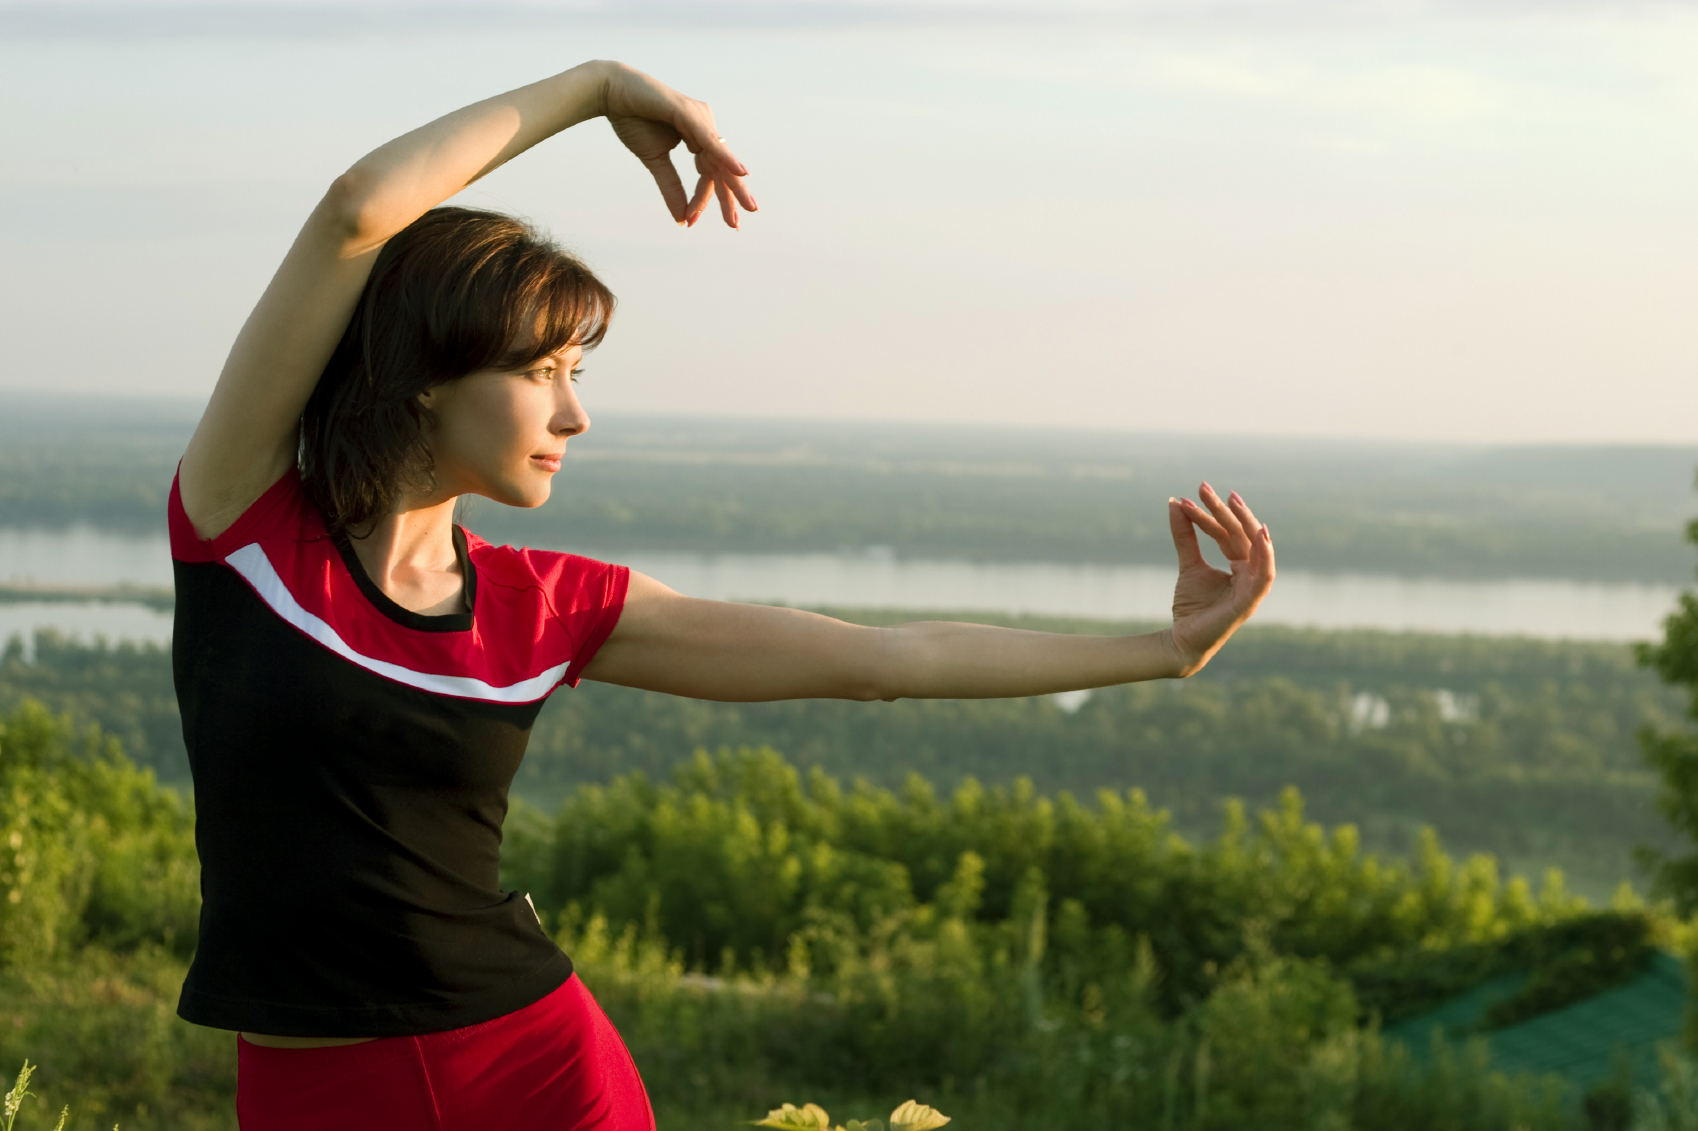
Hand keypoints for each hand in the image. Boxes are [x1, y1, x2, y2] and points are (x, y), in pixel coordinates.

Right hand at [602, 63, 758, 227]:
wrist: (611, 92)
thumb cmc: (633, 121)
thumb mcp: (655, 161)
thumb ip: (670, 187)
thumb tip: (682, 219)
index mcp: (699, 136)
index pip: (709, 173)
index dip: (702, 199)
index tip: (692, 222)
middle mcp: (704, 126)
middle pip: (722, 167)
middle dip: (731, 196)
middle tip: (737, 224)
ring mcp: (699, 117)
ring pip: (720, 157)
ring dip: (730, 185)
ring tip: (745, 206)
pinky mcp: (688, 112)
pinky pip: (710, 139)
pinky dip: (725, 157)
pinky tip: (741, 173)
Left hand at [1164, 483, 1275, 674]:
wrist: (1181, 639)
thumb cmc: (1191, 606)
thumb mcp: (1188, 564)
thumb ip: (1186, 535)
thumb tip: (1174, 503)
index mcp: (1240, 565)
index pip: (1229, 533)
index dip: (1212, 512)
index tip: (1194, 493)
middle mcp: (1251, 574)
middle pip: (1242, 535)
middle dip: (1226, 510)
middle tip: (1206, 488)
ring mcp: (1253, 588)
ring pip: (1255, 549)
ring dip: (1246, 523)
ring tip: (1234, 501)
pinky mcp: (1250, 602)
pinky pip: (1265, 576)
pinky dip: (1266, 556)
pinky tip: (1261, 534)